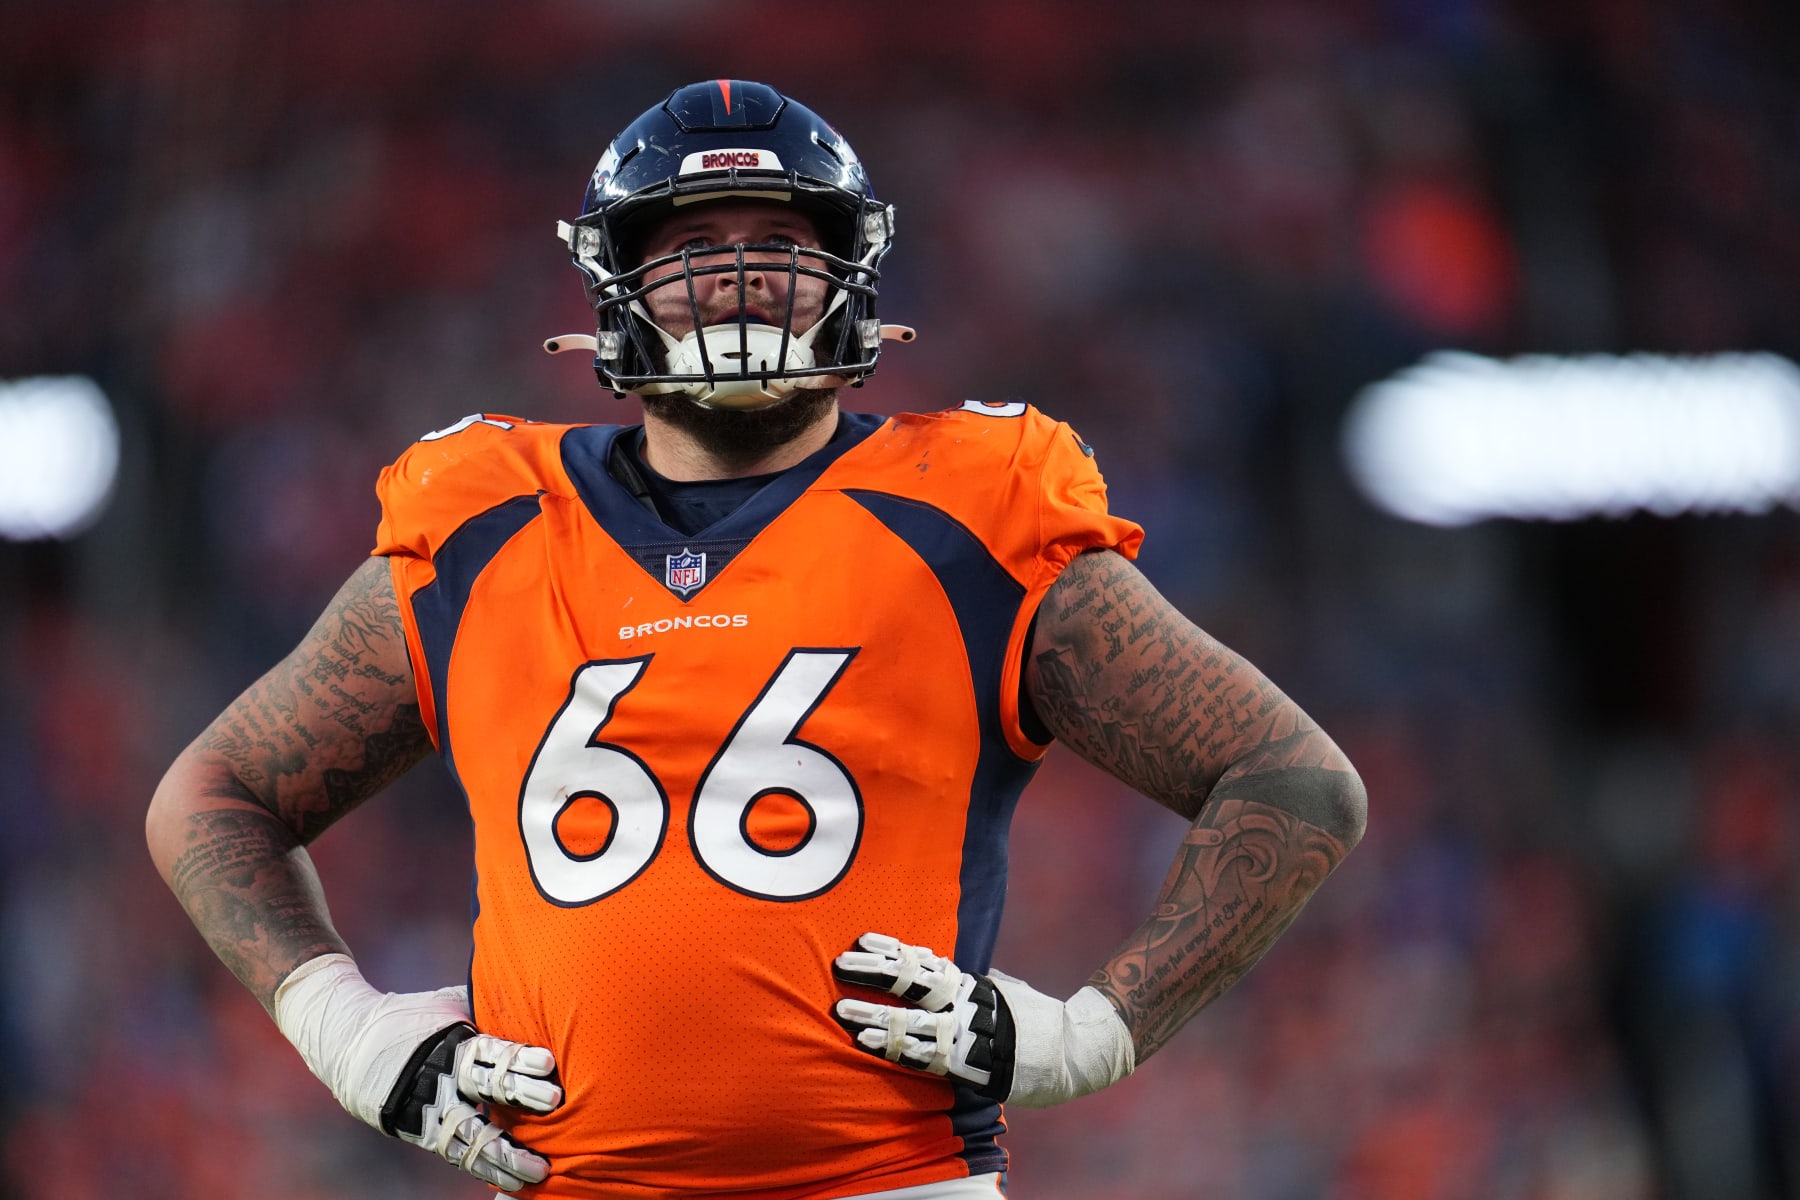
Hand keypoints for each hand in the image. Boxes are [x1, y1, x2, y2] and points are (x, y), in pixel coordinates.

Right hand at [273, 954, 562, 1192]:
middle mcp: (441, 1077)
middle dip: (520, 1097)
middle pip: (484, 1090)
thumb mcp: (447, 1003)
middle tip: (554, 1103)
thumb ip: (485, 1006)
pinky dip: (483, 1168)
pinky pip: (455, 1154)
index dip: (517, 1058)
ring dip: (506, 1153)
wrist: (348, 1041)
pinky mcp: (418, 1131)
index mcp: (451, 1041)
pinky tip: (513, 1182)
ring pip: (471, 1135)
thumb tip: (534, 988)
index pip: (488, 1050)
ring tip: (539, 1168)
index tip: (547, 1063)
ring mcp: (428, 1108)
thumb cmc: (412, 1016)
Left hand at [831, 933, 1134, 1107]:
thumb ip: (971, 984)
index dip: (892, 950)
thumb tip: (945, 971)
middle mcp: (968, 1005)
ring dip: (878, 1019)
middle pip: (915, 985)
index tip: (862, 940)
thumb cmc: (1033, 1021)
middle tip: (840, 967)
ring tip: (846, 1015)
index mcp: (971, 985)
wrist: (1074, 1053)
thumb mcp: (1001, 991)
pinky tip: (873, 1047)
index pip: (924, 962)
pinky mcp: (974, 1066)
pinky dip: (899, 1051)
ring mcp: (971, 1035)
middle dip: (875, 975)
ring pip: (916, 1023)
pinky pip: (929, 1059)